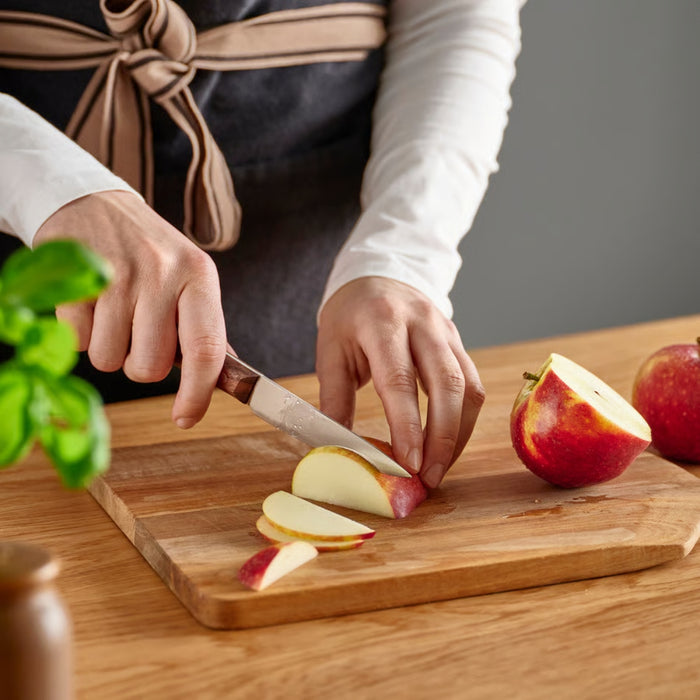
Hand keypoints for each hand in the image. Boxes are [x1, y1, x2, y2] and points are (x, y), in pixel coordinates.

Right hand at [34, 190, 226, 428]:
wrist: (94, 204)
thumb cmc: (149, 252)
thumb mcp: (188, 277)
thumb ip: (203, 325)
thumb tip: (226, 375)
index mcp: (200, 276)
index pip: (206, 350)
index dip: (197, 393)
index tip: (187, 418)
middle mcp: (163, 273)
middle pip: (149, 367)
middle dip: (140, 362)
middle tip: (138, 332)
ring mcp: (118, 275)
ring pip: (110, 361)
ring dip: (110, 348)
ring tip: (114, 312)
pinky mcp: (76, 279)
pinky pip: (78, 343)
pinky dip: (82, 333)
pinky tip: (91, 303)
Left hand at [316, 276, 484, 487]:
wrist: (378, 277)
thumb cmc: (349, 317)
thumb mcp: (330, 351)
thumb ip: (335, 399)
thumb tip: (339, 449)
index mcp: (382, 321)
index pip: (400, 379)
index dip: (408, 425)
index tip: (408, 463)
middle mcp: (422, 324)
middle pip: (447, 384)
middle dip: (443, 438)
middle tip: (428, 477)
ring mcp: (447, 332)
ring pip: (468, 388)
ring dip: (458, 434)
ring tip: (438, 469)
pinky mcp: (459, 343)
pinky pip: (472, 385)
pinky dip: (463, 420)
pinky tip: (447, 444)